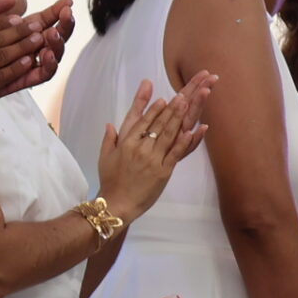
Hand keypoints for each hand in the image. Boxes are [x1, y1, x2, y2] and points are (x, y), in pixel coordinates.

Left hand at [5, 0, 76, 93]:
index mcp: (21, 31)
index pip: (45, 19)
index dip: (57, 10)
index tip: (67, 1)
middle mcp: (30, 47)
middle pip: (55, 36)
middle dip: (65, 25)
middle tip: (66, 14)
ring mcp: (29, 64)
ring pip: (53, 55)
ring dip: (58, 43)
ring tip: (53, 32)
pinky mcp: (23, 80)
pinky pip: (42, 75)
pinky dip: (48, 65)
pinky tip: (46, 54)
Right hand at [96, 72, 212, 220]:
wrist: (117, 202)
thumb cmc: (110, 180)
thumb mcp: (104, 157)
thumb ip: (109, 139)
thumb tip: (110, 124)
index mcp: (126, 143)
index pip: (142, 122)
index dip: (153, 109)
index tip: (163, 98)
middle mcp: (140, 148)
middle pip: (158, 125)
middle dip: (171, 109)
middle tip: (182, 95)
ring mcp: (153, 159)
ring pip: (168, 135)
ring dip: (178, 118)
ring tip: (187, 105)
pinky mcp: (163, 171)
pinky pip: (175, 154)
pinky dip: (184, 141)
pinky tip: (193, 131)